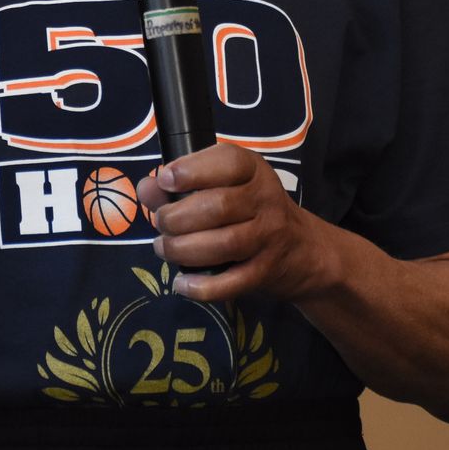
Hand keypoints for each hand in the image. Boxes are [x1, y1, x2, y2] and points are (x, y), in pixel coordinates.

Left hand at [135, 142, 322, 303]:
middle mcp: (264, 201)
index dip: (192, 170)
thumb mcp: (224, 185)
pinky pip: (231, 283)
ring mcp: (268, 238)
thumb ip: (182, 185)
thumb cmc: (250, 209)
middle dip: (177, 217)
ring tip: (164, 248)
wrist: (301, 250)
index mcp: (253, 171)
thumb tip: (146, 187)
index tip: (165, 180)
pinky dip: (201, 287)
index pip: (228, 162)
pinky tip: (182, 283)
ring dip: (182, 249)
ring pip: (223, 244)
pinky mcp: (264, 273)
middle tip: (161, 223)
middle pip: (218, 207)